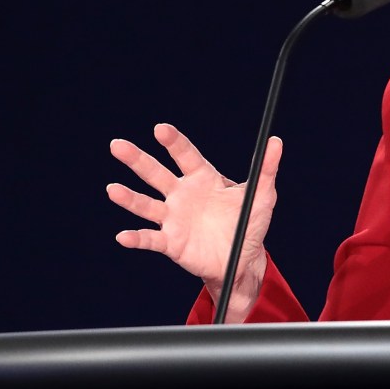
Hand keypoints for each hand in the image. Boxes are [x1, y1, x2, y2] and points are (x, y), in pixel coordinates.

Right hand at [107, 124, 281, 315]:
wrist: (241, 259)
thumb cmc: (248, 223)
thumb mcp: (262, 195)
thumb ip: (266, 169)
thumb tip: (276, 141)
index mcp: (202, 178)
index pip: (185, 155)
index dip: (173, 142)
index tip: (161, 129)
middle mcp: (182, 194)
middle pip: (156, 174)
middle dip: (137, 160)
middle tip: (117, 146)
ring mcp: (174, 218)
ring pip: (147, 205)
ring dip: (129, 198)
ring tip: (113, 190)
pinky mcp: (171, 243)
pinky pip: (150, 239)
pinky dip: (136, 238)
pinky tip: (123, 236)